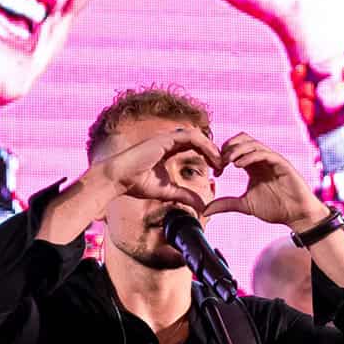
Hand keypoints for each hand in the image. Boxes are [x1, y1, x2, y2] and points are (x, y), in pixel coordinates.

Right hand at [92, 125, 222, 214]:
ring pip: (198, 137)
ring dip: (212, 149)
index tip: (218, 171)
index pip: (196, 148)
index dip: (209, 157)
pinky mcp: (166, 139)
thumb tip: (202, 206)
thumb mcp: (168, 192)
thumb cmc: (137, 184)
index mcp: (170, 150)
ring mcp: (168, 138)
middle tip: (224, 167)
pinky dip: (205, 145)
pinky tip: (212, 158)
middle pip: (200, 141)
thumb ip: (185, 196)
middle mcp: (170, 141)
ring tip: (221, 163)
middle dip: (214, 152)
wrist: (119, 178)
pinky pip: (192, 137)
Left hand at [201, 133, 324, 229]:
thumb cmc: (275, 209)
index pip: (235, 148)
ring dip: (237, 150)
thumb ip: (226, 204)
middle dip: (228, 147)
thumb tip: (205, 210)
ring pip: (252, 143)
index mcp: (253, 165)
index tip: (215, 171)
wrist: (296, 215)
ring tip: (227, 162)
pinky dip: (250, 156)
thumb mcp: (245, 205)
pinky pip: (264, 153)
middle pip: (242, 139)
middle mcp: (262, 159)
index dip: (222, 155)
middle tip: (219, 163)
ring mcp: (272, 159)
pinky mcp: (282, 163)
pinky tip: (239, 165)